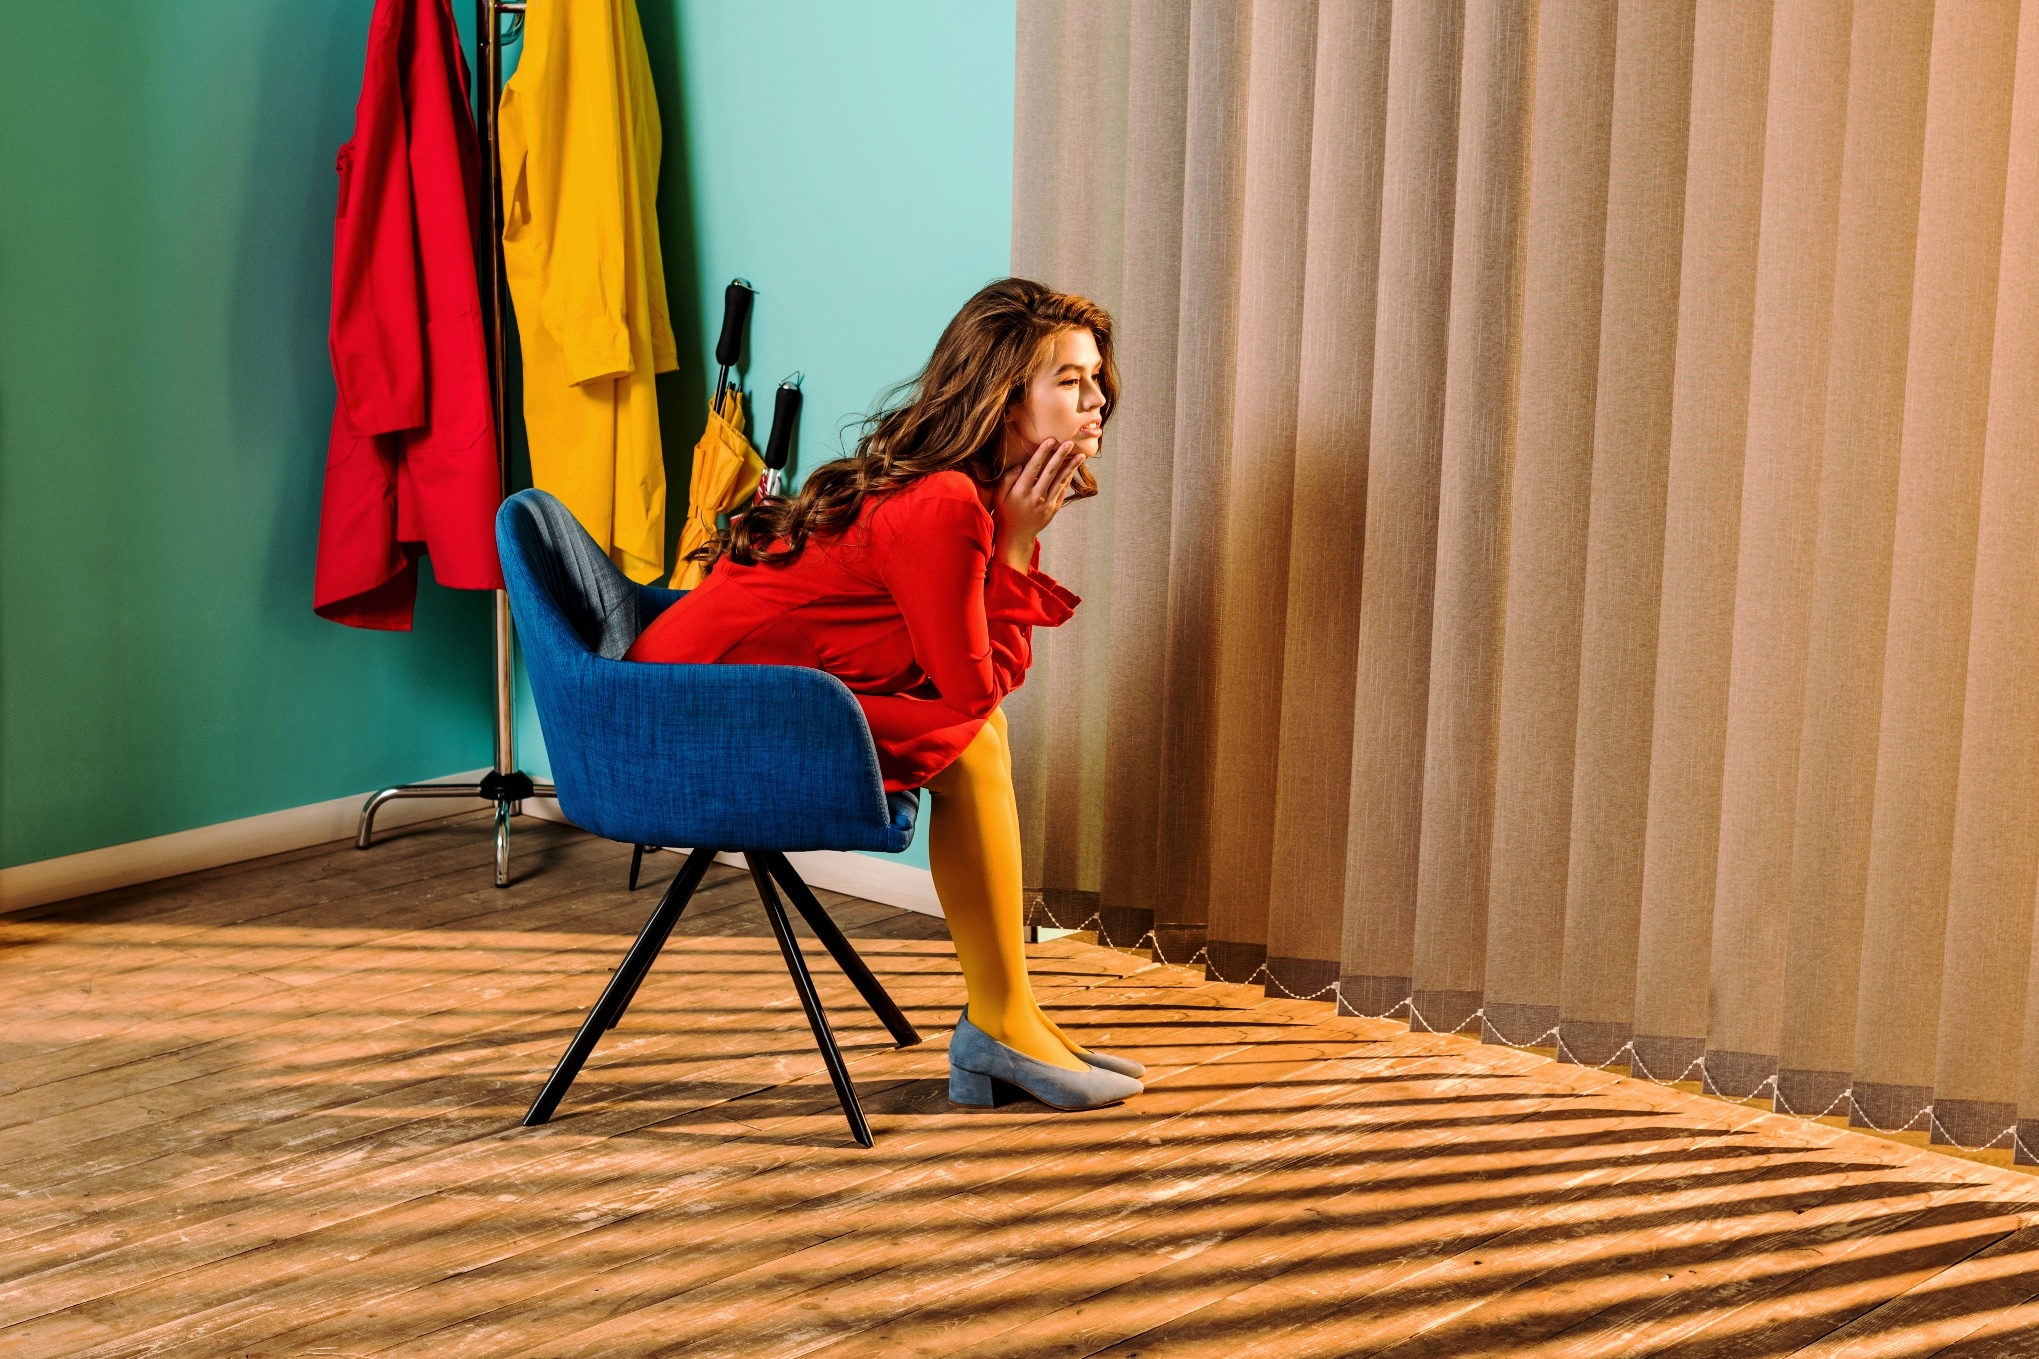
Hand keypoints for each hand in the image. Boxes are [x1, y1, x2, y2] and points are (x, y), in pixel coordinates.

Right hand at [993, 437, 1087, 568]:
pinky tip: (1074, 468)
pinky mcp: (1054, 507)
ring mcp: (1047, 503)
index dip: (1043, 452)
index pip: (1034, 467)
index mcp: (1021, 491)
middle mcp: (1036, 496)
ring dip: (1071, 466)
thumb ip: (1007, 479)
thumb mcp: (999, 496)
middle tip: (1069, 442)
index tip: (1050, 440)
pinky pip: (1063, 490)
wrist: (1017, 535)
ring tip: (1080, 455)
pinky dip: (1069, 478)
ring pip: (1061, 480)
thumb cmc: (1006, 512)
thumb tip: (1020, 466)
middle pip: (1051, 471)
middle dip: (1061, 455)